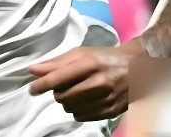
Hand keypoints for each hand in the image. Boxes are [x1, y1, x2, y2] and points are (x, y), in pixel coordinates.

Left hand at [27, 40, 146, 121]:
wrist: (138, 67)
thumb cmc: (105, 57)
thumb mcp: (82, 53)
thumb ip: (56, 62)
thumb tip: (32, 70)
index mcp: (90, 63)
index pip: (58, 78)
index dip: (41, 85)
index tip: (32, 90)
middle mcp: (99, 82)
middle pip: (62, 96)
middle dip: (58, 92)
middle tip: (65, 85)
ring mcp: (107, 99)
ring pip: (70, 109)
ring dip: (68, 102)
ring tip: (77, 91)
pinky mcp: (111, 111)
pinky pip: (82, 117)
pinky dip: (78, 110)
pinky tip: (86, 99)